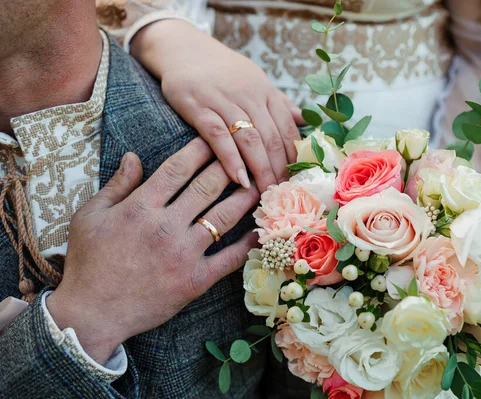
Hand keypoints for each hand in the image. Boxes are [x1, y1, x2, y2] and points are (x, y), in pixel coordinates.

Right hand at [47, 139, 258, 363]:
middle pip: (207, 187)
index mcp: (140, 207)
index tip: (215, 140)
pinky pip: (229, 259)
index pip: (178, 168)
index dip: (200, 150)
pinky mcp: (195, 280)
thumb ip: (117, 185)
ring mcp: (184, 254)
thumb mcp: (91, 217)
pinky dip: (248, 244)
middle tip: (246, 156)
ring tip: (260, 184)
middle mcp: (166, 226)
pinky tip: (260, 230)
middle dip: (229, 167)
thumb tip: (134, 156)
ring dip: (245, 198)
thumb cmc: (88, 263)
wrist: (92, 313)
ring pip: (223, 217)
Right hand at [130, 19, 303, 192]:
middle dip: (279, 170)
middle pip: (271, 138)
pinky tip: (239, 179)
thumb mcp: (254, 79)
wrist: (181, 48)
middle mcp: (248, 95)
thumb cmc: (221, 70)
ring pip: (249, 140)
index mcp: (264, 91)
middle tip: (283, 194)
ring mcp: (223, 101)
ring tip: (265, 193)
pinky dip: (230, 159)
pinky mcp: (198, 107)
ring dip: (260, 169)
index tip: (297, 181)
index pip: (286, 129)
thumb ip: (278, 102)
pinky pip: (218, 136)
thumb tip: (304, 121)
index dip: (294, 158)